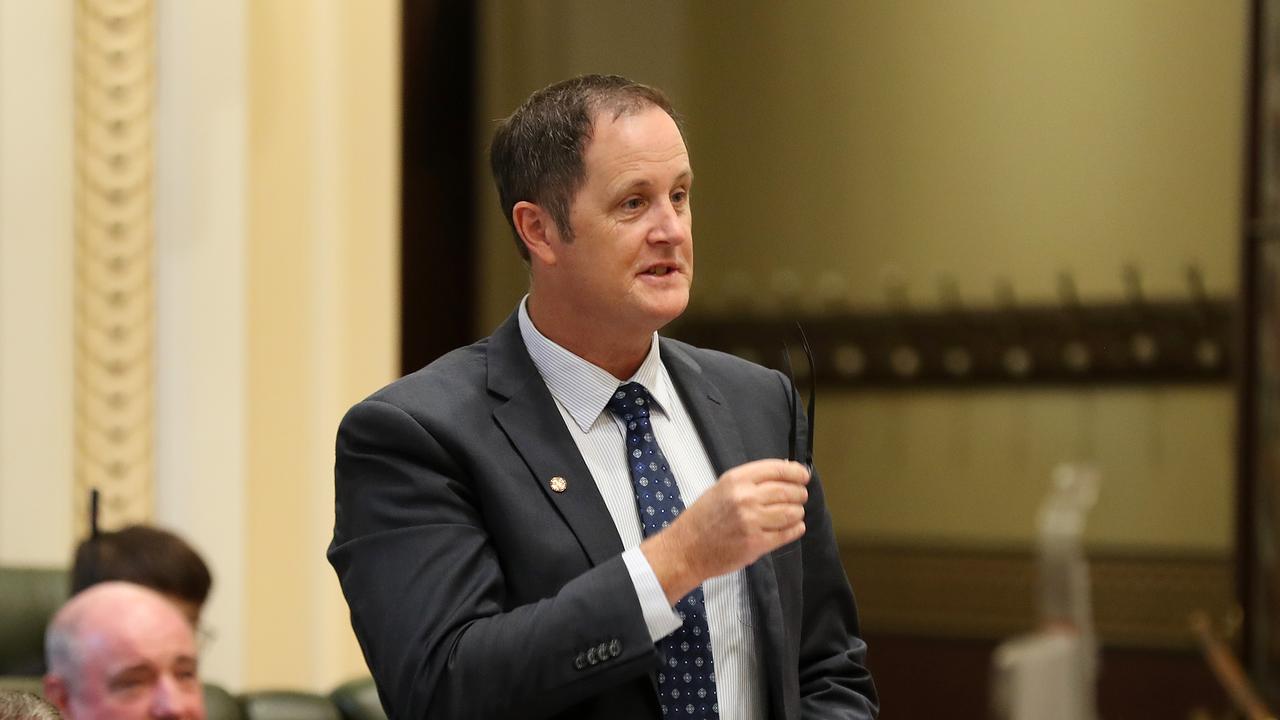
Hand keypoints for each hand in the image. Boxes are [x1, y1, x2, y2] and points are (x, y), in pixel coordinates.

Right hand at [641, 459, 809, 603]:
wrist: (686, 550)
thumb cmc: (702, 518)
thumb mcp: (721, 489)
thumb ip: (749, 481)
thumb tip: (783, 472)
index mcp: (736, 480)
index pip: (777, 469)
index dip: (796, 472)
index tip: (803, 475)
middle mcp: (745, 498)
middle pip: (788, 491)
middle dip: (799, 493)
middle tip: (800, 496)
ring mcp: (752, 522)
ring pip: (792, 512)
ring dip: (798, 512)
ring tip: (795, 513)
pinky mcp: (757, 544)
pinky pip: (787, 533)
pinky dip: (796, 529)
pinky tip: (794, 527)